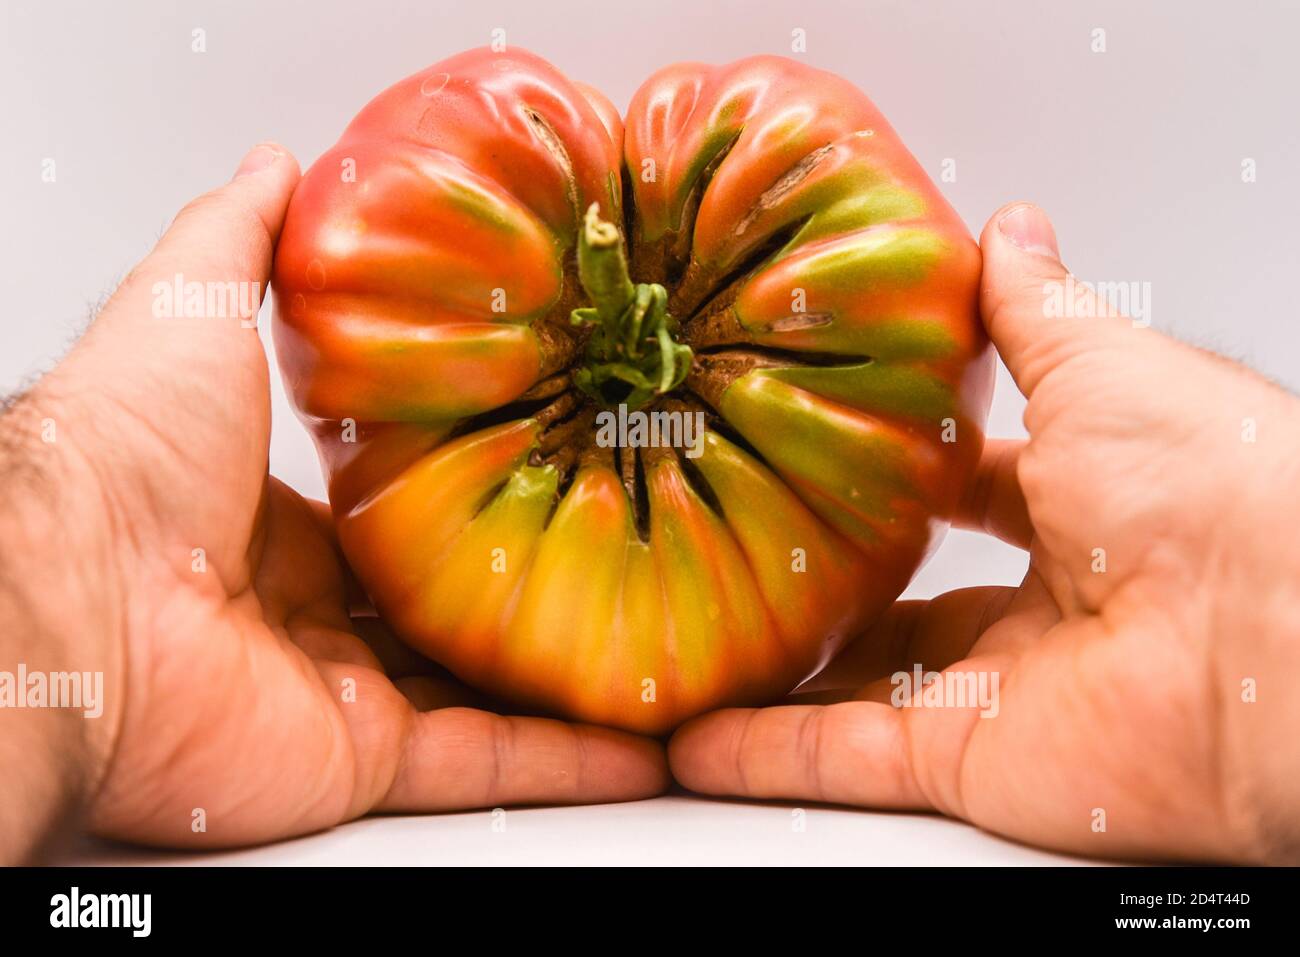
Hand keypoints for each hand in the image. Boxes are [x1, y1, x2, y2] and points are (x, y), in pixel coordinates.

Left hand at [0, 145, 665, 859]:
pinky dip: (561, 765)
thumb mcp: (192, 303)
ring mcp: (334, 694)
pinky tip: (640, 748)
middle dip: (526, 590)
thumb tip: (283, 166)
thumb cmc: (125, 450)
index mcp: (274, 525)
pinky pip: (473, 769)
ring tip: (656, 656)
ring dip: (563, 682)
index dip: (469, 495)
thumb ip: (244, 238)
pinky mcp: (355, 761)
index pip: (390, 519)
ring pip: (474, 697)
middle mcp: (305, 617)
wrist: (72, 594)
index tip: (552, 463)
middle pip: (439, 610)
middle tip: (625, 560)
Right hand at [669, 202, 1299, 863]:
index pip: (975, 497)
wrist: (1269, 634)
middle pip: (913, 606)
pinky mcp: (966, 762)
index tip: (828, 448)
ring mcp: (1001, 695)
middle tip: (744, 553)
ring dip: (781, 677)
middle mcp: (1046, 612)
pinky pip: (844, 758)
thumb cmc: (1209, 482)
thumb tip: (1008, 230)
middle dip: (834, 585)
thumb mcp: (1100, 366)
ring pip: (863, 690)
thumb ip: (1032, 313)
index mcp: (1085, 513)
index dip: (904, 474)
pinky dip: (762, 754)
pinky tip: (692, 733)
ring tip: (698, 645)